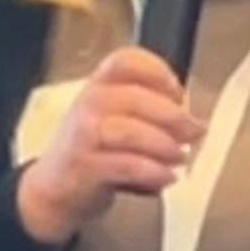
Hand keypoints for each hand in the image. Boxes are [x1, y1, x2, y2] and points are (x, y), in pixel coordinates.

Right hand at [14, 48, 202, 246]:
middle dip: (172, 116)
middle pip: (135, 97)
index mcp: (98, 85)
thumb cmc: (92, 151)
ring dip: (164, 145)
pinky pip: (127, 165)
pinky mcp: (86, 166)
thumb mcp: (113, 119)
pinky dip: (153, 172)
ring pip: (131, 131)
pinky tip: (166, 177)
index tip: (178, 93)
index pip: (125, 61)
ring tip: (179, 157)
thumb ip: (147, 111)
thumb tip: (190, 118)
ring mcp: (84, 134)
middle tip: (194, 131)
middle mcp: (88, 103)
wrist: (55, 189)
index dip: (157, 71)